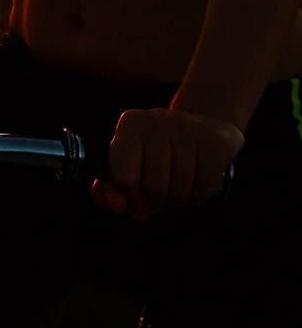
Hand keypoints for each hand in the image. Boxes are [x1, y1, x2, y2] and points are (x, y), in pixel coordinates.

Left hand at [89, 106, 243, 220]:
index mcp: (130, 125)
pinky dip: (196, 198)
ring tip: (176, 185)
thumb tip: (116, 205)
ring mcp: (187, 129)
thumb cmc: (158, 152)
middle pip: (154, 188)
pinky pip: (202, 191)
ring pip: (179, 192)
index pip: (123, 176)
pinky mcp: (214, 143)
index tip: (136, 200)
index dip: (130, 197)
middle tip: (159, 193)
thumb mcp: (131, 161)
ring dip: (177, 200)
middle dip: (156, 201)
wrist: (205, 126)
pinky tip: (194, 183)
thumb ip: (113, 187)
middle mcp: (156, 121)